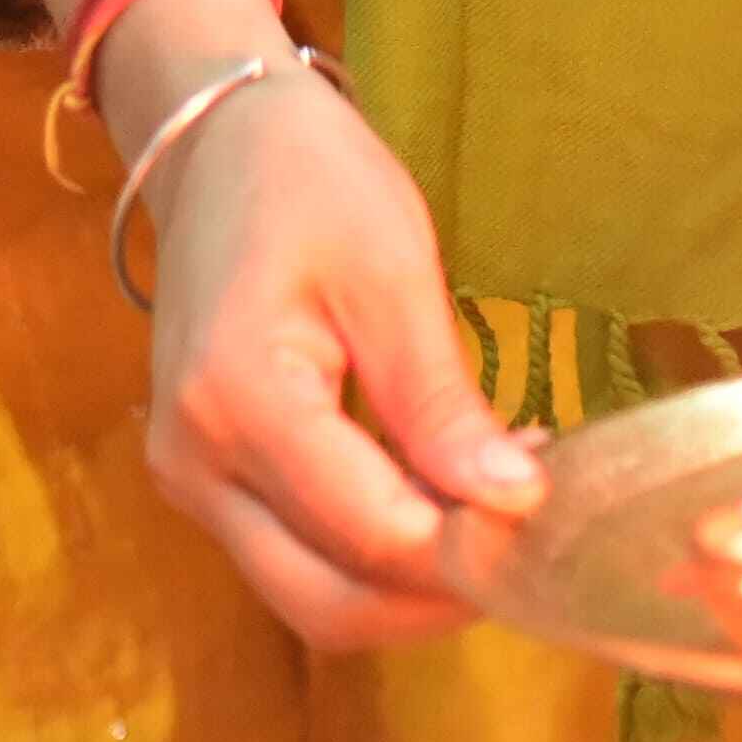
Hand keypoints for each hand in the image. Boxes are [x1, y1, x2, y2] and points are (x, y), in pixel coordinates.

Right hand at [98, 0, 536, 650]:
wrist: (213, 139)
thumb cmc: (306, 179)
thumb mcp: (391, 269)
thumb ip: (439, 399)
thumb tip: (515, 502)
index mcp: (239, 399)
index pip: (372, 532)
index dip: (469, 548)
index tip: (554, 517)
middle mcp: (194, 463)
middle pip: (328, 602)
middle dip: (437, 597)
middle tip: (530, 547)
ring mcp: (187, 480)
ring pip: (309, 597)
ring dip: (405, 588)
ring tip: (491, 521)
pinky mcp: (203, 481)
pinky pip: (293, 558)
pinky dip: (369, 558)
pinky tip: (436, 503)